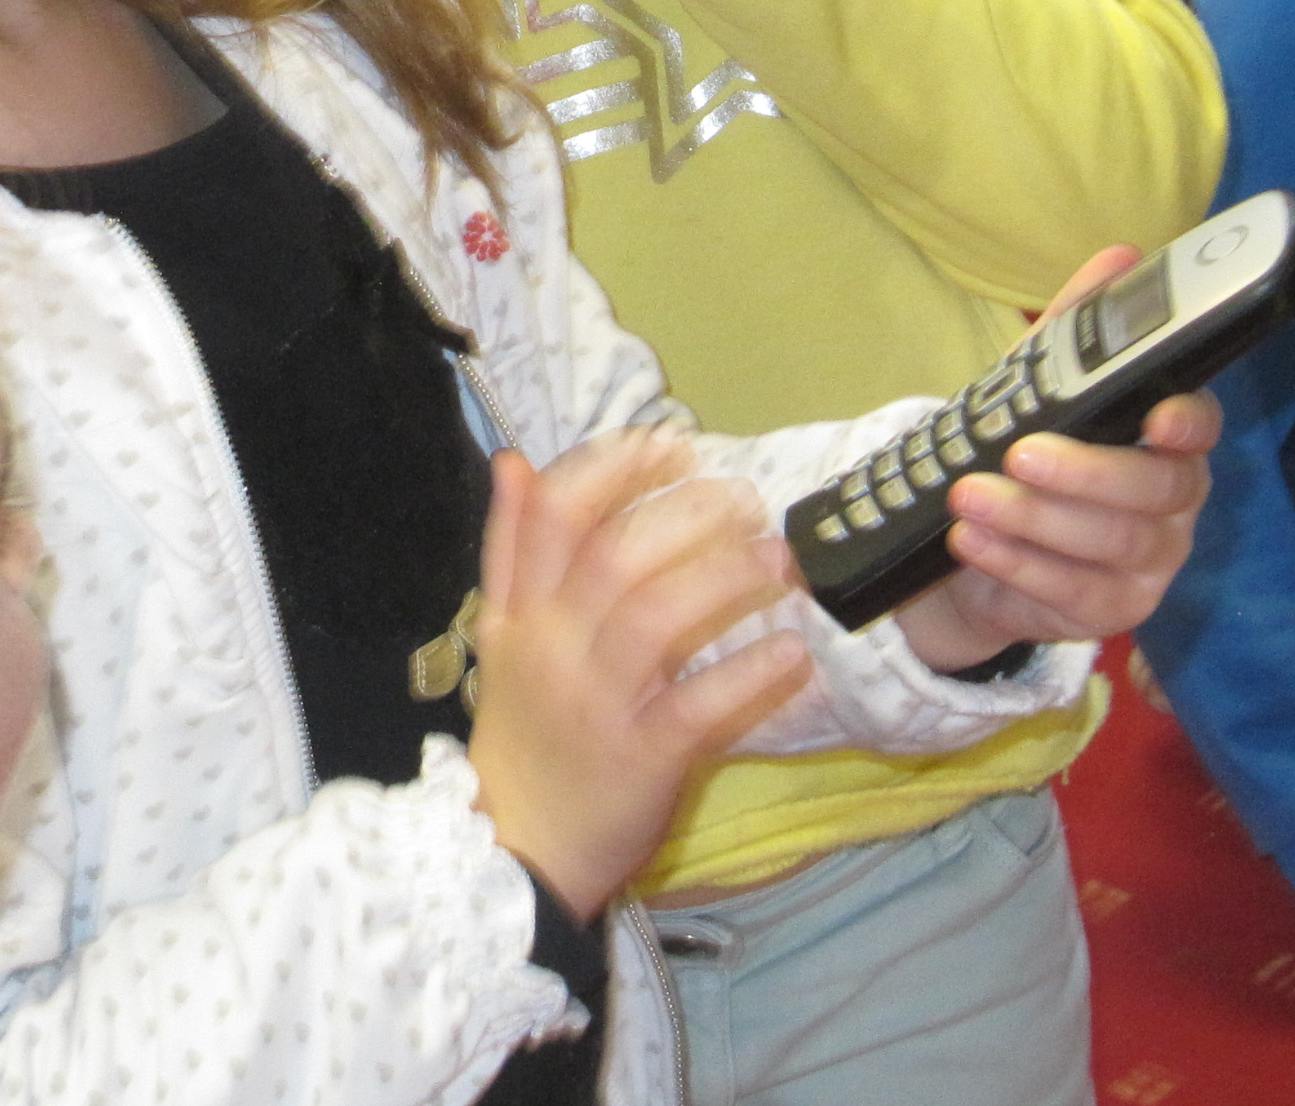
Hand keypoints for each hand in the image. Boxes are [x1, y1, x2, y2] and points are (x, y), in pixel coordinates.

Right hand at [468, 432, 810, 921]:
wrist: (515, 851)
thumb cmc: (524, 735)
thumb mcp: (502, 634)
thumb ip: (510, 546)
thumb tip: (515, 459)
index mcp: (522, 612)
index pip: (557, 515)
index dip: (615, 468)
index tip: (671, 443)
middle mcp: (555, 648)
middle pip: (615, 555)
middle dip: (686, 513)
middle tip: (745, 497)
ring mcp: (597, 704)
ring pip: (656, 618)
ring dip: (725, 578)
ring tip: (782, 558)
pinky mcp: (640, 759)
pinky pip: (696, 708)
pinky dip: (747, 677)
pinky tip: (793, 654)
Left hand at [897, 246, 1219, 670]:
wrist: (979, 548)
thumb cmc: (1024, 453)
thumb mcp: (1038, 385)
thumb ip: (1080, 327)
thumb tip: (1122, 255)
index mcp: (1165, 438)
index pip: (1198, 427)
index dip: (1185, 424)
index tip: (1156, 418)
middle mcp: (1174, 502)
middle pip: (1155, 491)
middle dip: (1086, 472)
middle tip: (1018, 454)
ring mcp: (1152, 563)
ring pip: (1112, 545)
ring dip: (1035, 520)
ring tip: (970, 497)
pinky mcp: (1116, 613)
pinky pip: (1075, 594)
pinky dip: (1018, 565)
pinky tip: (973, 542)